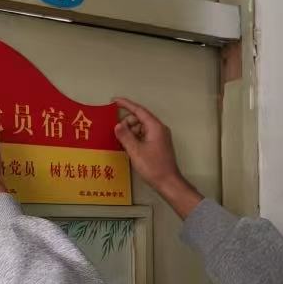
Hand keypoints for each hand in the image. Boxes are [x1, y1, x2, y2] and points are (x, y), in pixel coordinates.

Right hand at [115, 97, 202, 218]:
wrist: (168, 182)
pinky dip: (135, 138)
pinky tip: (128, 146)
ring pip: (141, 128)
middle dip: (127, 123)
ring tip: (121, 142)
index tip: (114, 101)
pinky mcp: (158, 145)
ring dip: (130, 132)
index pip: (139, 110)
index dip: (126, 104)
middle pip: (140, 119)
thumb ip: (125, 136)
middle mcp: (159, 129)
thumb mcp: (135, 151)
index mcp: (155, 127)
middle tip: (116, 133)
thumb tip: (117, 125)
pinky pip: (144, 136)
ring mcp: (160, 137)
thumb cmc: (153, 166)